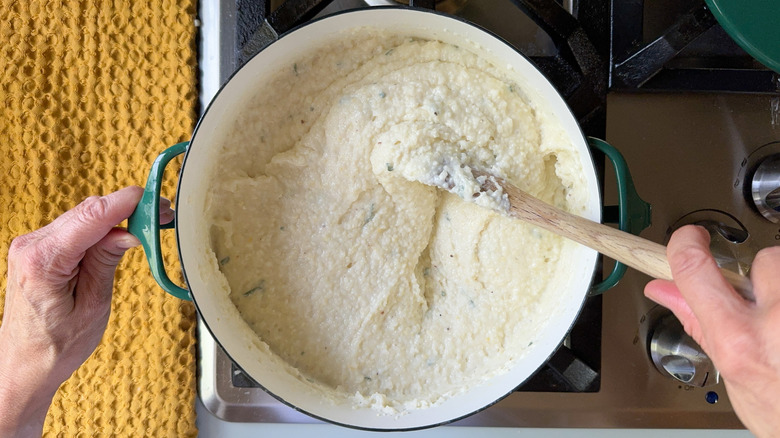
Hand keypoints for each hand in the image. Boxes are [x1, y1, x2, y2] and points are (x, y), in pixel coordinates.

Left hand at [0, 187, 172, 437]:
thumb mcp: (92, 305)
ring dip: (116, 217)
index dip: (126, 202)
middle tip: (163, 213)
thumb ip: (107, 261)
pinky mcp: (38, 248)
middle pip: (88, 212)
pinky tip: (123, 233)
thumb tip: (129, 232)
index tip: (154, 198)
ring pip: (83, 217)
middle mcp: (31, 245)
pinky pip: (75, 227)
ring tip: (149, 224)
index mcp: (43, 261)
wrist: (23, 364)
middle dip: (127, 208)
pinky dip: (101, 226)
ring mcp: (31, 244)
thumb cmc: (55, 345)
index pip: (91, 217)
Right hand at [645, 225, 779, 437]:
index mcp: (740, 341)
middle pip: (764, 260)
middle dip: (761, 278)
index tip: (688, 238)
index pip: (695, 269)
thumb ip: (700, 326)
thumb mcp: (732, 376)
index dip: (684, 244)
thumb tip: (665, 292)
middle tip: (765, 309)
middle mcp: (778, 322)